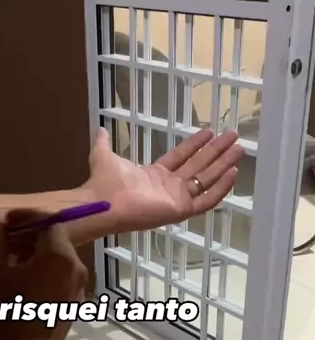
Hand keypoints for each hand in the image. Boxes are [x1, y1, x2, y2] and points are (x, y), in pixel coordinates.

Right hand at [0, 214, 86, 339]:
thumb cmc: (1, 315)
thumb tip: (2, 232)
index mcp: (59, 256)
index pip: (48, 222)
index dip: (26, 217)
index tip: (8, 219)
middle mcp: (77, 270)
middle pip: (57, 241)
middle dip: (34, 236)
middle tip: (9, 237)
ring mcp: (79, 291)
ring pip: (60, 262)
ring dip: (39, 255)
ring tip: (13, 259)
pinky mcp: (74, 308)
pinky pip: (61, 280)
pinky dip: (45, 273)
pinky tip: (24, 282)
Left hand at [85, 127, 242, 233]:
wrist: (105, 202)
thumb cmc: (105, 182)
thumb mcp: (104, 156)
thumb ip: (104, 143)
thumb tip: (99, 129)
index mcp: (155, 175)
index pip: (181, 157)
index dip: (195, 144)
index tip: (210, 131)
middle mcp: (169, 186)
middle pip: (199, 166)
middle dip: (216, 151)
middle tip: (234, 137)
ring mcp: (177, 198)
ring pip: (207, 180)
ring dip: (223, 164)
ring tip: (239, 149)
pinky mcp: (182, 209)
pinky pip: (206, 200)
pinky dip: (220, 188)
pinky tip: (233, 172)